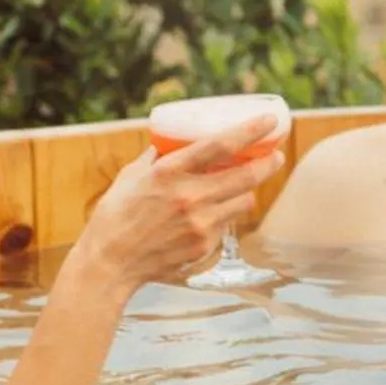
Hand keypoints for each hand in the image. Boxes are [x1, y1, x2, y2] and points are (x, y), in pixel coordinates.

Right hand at [84, 113, 285, 287]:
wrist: (110, 263)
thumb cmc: (114, 216)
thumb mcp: (130, 176)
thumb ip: (155, 158)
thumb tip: (170, 141)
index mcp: (169, 172)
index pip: (220, 145)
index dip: (250, 131)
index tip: (269, 121)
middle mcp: (189, 196)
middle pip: (246, 176)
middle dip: (268, 163)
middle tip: (275, 155)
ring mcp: (200, 223)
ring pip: (244, 201)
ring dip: (247, 190)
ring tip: (245, 185)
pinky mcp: (204, 246)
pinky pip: (227, 225)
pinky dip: (224, 215)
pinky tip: (212, 214)